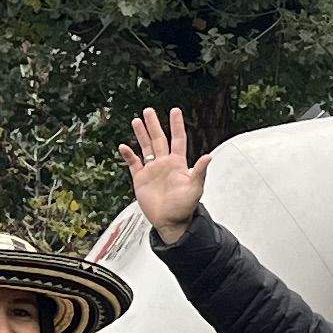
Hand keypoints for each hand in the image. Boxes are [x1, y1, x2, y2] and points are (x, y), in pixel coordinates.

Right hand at [123, 107, 208, 241]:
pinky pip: (133, 163)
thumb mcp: (195, 188)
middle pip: (158, 139)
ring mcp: (152, 170)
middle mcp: (164, 164)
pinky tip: (124, 146)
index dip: (177, 125)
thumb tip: (208, 157)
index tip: (175, 110)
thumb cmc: (184, 207)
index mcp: (178, 163)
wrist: (171, 222)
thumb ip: (200, 172)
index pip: (178, 139)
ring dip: (141, 135)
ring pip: (145, 148)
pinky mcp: (141, 179)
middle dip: (154, 124)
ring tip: (136, 120)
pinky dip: (128, 155)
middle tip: (148, 110)